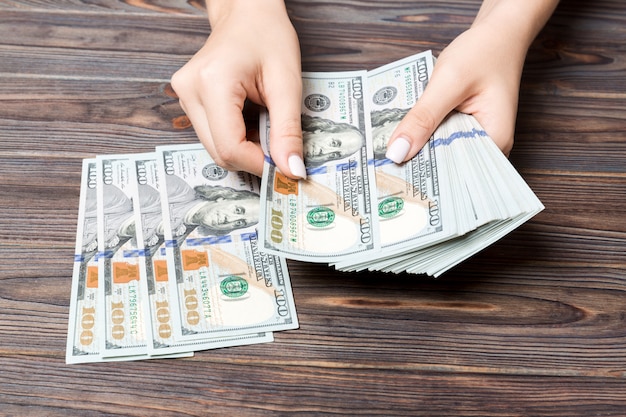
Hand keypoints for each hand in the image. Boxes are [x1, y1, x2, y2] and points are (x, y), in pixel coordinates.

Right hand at [171, 0, 305, 178]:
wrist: (247, 12)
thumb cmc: (268, 36)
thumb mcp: (287, 83)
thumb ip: (288, 130)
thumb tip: (291, 170)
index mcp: (212, 82)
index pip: (230, 147)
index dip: (259, 163)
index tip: (285, 167)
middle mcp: (190, 90)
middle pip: (219, 152)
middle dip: (253, 158)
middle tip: (280, 147)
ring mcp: (184, 95)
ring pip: (215, 148)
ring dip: (245, 148)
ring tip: (266, 125)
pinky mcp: (187, 99)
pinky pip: (212, 135)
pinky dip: (236, 138)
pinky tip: (251, 120)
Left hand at [385, 0, 558, 162]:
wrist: (498, 32)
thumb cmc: (484, 51)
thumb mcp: (448, 83)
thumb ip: (423, 118)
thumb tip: (396, 152)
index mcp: (494, 142)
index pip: (454, 174)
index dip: (423, 179)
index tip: (392, 184)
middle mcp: (488, 147)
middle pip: (446, 167)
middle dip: (416, 166)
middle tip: (380, 174)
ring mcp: (476, 138)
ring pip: (440, 153)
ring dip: (418, 151)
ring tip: (386, 159)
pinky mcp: (464, 129)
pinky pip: (441, 139)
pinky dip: (424, 136)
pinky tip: (403, 137)